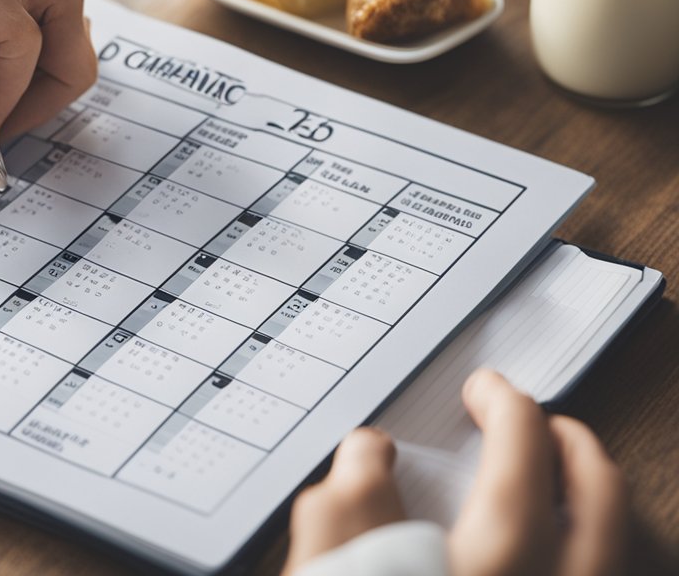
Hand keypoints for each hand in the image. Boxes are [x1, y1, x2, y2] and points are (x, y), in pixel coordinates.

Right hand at [281, 369, 627, 575]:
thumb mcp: (323, 570)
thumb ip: (347, 501)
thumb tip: (372, 452)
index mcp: (492, 566)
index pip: (522, 448)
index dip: (505, 404)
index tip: (486, 393)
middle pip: (601, 496)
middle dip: (573, 442)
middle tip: (539, 422)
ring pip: (626, 550)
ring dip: (605, 502)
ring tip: (571, 482)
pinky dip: (605, 560)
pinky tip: (572, 553)